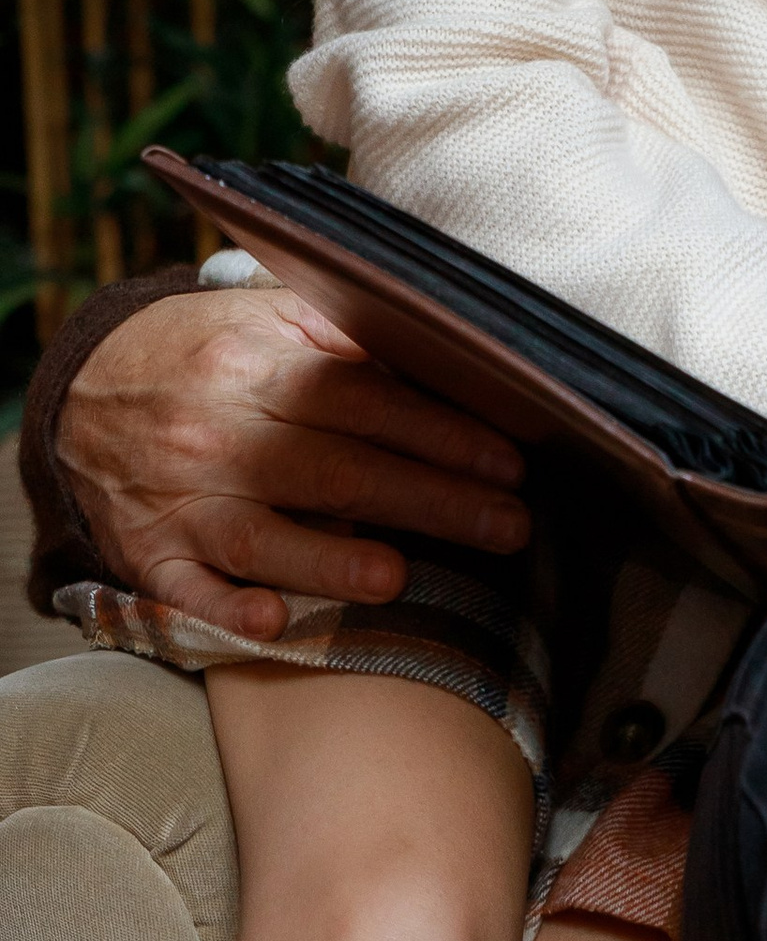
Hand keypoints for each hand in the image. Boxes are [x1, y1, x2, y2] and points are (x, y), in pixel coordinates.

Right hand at [57, 284, 530, 639]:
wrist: (82, 390)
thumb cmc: (207, 356)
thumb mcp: (269, 320)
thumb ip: (348, 340)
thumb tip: (450, 357)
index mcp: (256, 366)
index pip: (363, 401)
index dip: (441, 432)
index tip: (510, 462)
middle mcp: (217, 433)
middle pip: (335, 471)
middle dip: (430, 500)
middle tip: (510, 526)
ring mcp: (182, 499)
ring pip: (262, 536)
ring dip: (330, 561)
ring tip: (398, 577)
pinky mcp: (150, 555)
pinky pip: (186, 590)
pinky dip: (227, 608)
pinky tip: (275, 620)